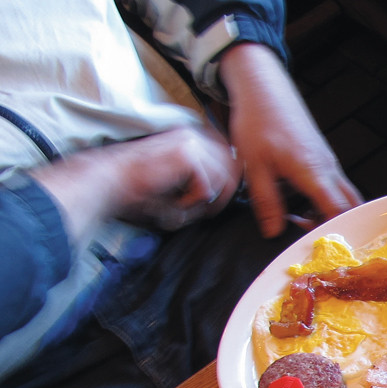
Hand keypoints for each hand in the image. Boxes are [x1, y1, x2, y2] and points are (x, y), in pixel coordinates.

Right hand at [114, 127, 241, 229]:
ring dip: (206, 200)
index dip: (226, 184)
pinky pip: (207, 188)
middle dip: (223, 193)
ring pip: (223, 180)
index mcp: (193, 138)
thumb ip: (208, 186)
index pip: (231, 159)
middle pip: (234, 168)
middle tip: (200, 207)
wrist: (107, 183)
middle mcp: (194, 135)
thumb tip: (231, 193)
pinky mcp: (185, 154)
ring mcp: (190, 141)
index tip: (207, 200)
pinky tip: (174, 200)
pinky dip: (192, 202)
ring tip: (181, 203)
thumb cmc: (138, 189)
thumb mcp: (181, 187)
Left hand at [218, 43, 360, 236]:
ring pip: (344, 197)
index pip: (338, 210)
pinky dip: (326, 202)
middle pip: (350, 206)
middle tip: (317, 241)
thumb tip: (274, 233)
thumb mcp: (254, 166)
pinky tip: (302, 207)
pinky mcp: (323, 158)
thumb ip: (266, 202)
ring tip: (302, 224)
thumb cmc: (257, 122)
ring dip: (331, 215)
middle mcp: (328, 168)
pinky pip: (335, 187)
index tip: (327, 251)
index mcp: (313, 172)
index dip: (336, 233)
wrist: (263, 87)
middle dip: (340, 227)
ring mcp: (328, 162)